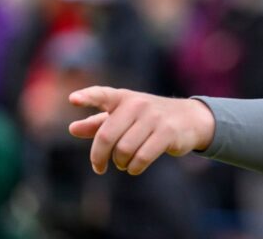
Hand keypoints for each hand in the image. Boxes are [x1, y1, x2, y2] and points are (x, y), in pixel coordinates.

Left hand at [68, 86, 214, 175]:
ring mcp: (154, 117)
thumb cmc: (149, 118)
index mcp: (123, 98)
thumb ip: (98, 122)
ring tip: (124, 164)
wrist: (190, 118)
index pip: (102, 94)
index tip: (72, 100)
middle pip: (106, 136)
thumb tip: (73, 129)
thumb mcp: (124, 117)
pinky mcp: (167, 132)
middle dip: (99, 157)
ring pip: (124, 150)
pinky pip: (142, 157)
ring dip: (120, 163)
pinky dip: (134, 167)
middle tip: (99, 167)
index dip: (87, 97)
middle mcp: (137, 104)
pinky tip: (134, 168)